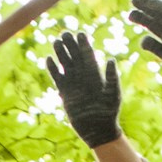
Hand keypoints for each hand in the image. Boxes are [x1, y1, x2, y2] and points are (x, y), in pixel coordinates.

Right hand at [45, 28, 123, 147]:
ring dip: (61, 53)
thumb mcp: (113, 94)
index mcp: (96, 74)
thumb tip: (110, 59)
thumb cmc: (109, 112)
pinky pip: (57, 77)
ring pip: (65, 64)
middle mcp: (84, 76)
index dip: (84, 45)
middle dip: (70, 45)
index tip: (80, 34)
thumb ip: (112, 77)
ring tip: (56, 41)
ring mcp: (73, 83)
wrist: (98, 129)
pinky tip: (48, 58)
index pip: (88, 55)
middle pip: (75, 56)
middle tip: (65, 32)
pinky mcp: (64, 92)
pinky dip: (53, 69)